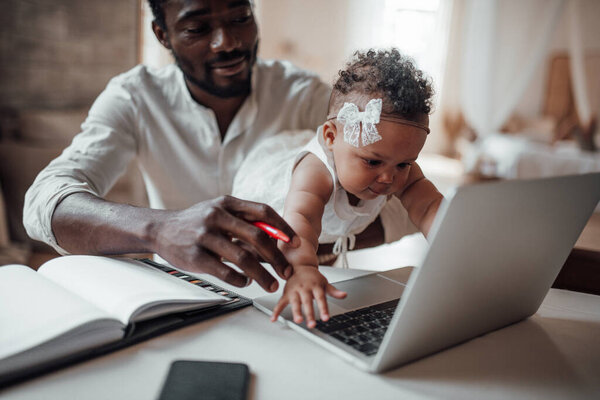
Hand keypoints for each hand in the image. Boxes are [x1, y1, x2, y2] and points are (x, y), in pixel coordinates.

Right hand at [152, 195, 298, 291]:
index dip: (283, 228)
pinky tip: (246, 282)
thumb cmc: (197, 221)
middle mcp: (217, 216)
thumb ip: (245, 220)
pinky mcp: (196, 256)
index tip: (295, 243)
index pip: (263, 212)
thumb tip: (278, 235)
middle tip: (286, 271)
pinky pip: (226, 272)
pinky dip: (241, 280)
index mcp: (227, 203)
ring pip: (243, 258)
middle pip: (258, 237)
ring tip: (271, 284)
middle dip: (276, 257)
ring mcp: (205, 236)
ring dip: (262, 274)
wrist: (161, 229)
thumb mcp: (220, 211)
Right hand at [270, 266, 346, 327]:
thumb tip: (344, 295)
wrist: (300, 267)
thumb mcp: (325, 283)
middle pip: (307, 302)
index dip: (323, 308)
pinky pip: (280, 303)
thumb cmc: (313, 278)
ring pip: (295, 303)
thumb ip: (334, 291)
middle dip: (309, 313)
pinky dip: (276, 311)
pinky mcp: (286, 294)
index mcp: (315, 286)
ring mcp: (294, 291)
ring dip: (296, 312)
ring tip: (298, 321)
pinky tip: (274, 319)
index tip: (326, 318)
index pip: (320, 298)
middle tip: (312, 324)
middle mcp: (304, 288)